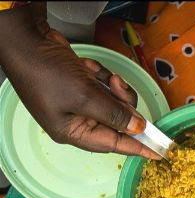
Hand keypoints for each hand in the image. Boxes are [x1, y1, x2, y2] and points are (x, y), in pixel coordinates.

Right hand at [0, 3, 159, 159]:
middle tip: (119, 86)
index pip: (114, 144)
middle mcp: (77, 121)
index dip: (138, 148)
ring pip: (112, 102)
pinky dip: (100, 76)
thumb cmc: (48, 73)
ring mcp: (78, 102)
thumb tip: (138, 129)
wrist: (27, 40)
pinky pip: (102, 86)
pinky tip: (89, 67)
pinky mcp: (80, 85)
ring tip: (105, 75)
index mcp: (73, 132)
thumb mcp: (85, 97)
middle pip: (116, 121)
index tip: (159, 153)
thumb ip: (114, 115)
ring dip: (113, 87)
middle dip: (122, 103)